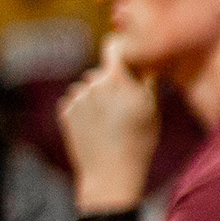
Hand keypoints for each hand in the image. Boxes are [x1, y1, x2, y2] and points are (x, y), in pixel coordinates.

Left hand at [59, 48, 157, 207]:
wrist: (110, 173)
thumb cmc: (139, 141)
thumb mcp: (154, 108)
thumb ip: (148, 79)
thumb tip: (152, 58)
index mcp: (117, 80)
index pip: (113, 47)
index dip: (121, 48)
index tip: (128, 54)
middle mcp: (93, 84)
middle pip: (102, 72)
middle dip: (112, 82)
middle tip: (126, 105)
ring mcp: (77, 99)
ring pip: (88, 88)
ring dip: (97, 97)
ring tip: (110, 120)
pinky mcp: (65, 113)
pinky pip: (76, 102)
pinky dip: (85, 109)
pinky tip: (96, 127)